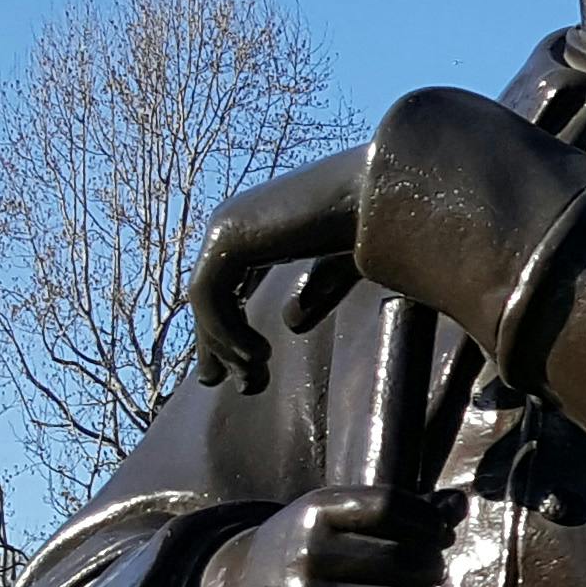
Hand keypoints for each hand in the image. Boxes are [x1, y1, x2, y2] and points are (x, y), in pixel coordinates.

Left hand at [187, 150, 372, 393]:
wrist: (381, 199)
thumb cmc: (372, 226)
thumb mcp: (340, 269)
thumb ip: (316, 291)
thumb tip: (291, 322)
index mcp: (257, 227)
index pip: (228, 285)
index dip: (230, 328)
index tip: (248, 369)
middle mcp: (234, 222)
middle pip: (209, 295)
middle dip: (220, 345)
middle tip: (246, 386)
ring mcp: (226, 226)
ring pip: (204, 300)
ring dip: (226, 345)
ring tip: (258, 374)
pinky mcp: (228, 238)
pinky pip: (209, 297)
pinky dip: (227, 332)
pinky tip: (260, 354)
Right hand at [193, 488, 427, 586]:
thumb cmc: (297, 558)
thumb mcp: (329, 524)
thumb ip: (394, 514)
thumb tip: (460, 502)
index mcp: (314, 512)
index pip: (389, 505)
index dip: (427, 521)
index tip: (440, 535)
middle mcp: (308, 553)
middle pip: (400, 558)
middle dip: (431, 569)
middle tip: (434, 576)